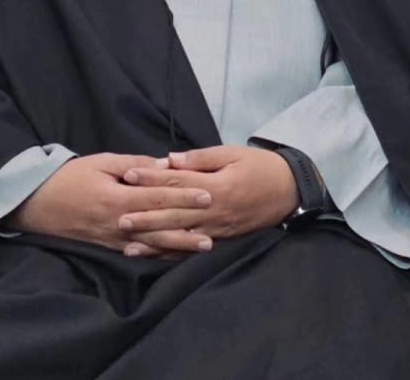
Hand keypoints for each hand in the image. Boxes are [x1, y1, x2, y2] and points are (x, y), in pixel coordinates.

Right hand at [7, 153, 214, 252]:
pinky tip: (175, 256)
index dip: (185, 198)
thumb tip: (165, 165)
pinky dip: (158, 255)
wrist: (35, 203)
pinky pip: (138, 253)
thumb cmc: (70, 177)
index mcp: (118, 199)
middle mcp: (118, 223)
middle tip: (215, 230)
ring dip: (178, 247)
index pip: (159, 199)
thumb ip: (135, 164)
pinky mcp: (108, 246)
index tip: (208, 196)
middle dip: (188, 228)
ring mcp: (113, 239)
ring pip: (152, 244)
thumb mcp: (102, 162)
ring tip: (202, 248)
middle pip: (160, 226)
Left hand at [117, 145, 299, 256]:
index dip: (153, 179)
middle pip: (175, 214)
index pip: (178, 183)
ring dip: (154, 240)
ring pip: (181, 236)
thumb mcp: (233, 154)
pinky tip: (156, 255)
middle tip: (118, 217)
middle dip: (146, 215)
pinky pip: (194, 248)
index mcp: (217, 186)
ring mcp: (219, 228)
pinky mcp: (223, 238)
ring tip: (129, 242)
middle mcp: (216, 211)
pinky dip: (174, 252)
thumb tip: (170, 160)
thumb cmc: (261, 167)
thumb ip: (201, 158)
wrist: (290, 190)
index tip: (130, 175)